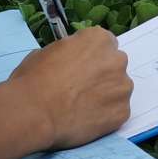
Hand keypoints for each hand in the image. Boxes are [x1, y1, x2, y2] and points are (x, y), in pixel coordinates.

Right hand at [6, 27, 132, 149]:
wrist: (34, 112)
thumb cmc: (34, 79)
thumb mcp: (46, 52)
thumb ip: (68, 52)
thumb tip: (71, 60)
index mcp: (98, 39)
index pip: (104, 44)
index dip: (91, 57)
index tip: (80, 67)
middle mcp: (117, 60)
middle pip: (114, 65)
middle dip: (102, 75)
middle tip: (80, 88)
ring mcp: (123, 88)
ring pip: (118, 90)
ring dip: (105, 95)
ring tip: (81, 107)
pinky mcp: (123, 113)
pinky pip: (116, 112)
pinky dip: (104, 116)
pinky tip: (85, 119)